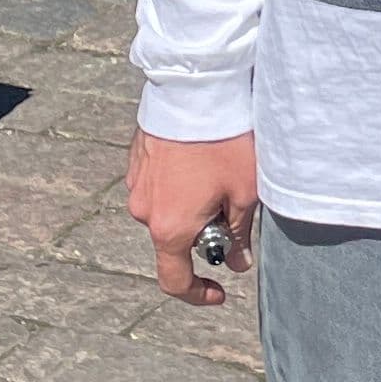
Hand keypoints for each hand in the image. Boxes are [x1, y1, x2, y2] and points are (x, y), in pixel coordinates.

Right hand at [129, 127, 259, 305]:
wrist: (193, 87)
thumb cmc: (222, 142)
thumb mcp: (244, 191)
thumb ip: (239, 234)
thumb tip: (239, 262)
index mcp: (170, 228)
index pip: (174, 281)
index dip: (198, 294)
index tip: (220, 291)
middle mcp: (144, 212)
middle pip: (175, 241)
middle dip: (204, 234)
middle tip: (233, 207)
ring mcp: (136, 184)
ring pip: (167, 211)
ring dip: (190, 206)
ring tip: (218, 173)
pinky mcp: (136, 160)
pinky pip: (159, 186)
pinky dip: (179, 184)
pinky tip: (200, 158)